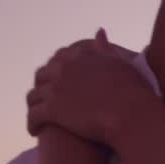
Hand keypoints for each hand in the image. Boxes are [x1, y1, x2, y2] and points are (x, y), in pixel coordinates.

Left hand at [26, 29, 154, 145]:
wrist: (131, 114)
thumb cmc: (133, 91)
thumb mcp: (120, 63)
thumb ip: (106, 48)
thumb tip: (99, 31)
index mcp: (79, 56)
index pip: (59, 57)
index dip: (57, 69)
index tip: (60, 80)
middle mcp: (64, 68)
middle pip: (41, 75)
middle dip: (41, 86)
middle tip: (46, 100)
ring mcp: (56, 88)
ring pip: (33, 96)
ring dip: (34, 106)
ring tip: (38, 117)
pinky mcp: (52, 110)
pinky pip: (32, 116)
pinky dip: (31, 124)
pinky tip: (34, 132)